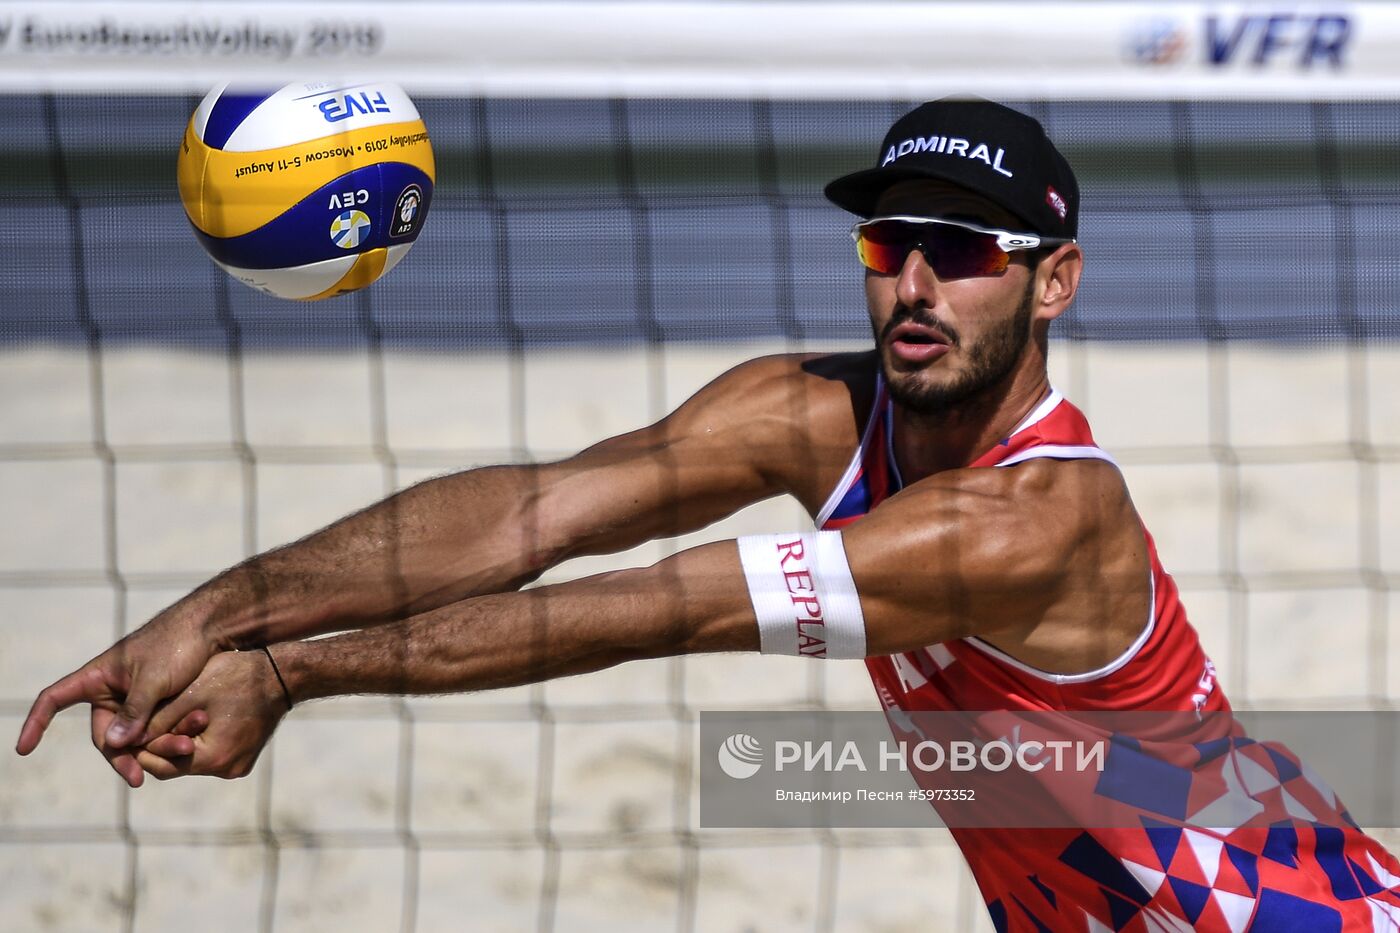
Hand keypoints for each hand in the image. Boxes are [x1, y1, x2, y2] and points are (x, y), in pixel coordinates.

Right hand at [15, 598, 225, 784]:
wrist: (212, 628)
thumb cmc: (178, 644)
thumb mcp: (155, 679)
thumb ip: (135, 711)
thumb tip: (113, 744)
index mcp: (98, 676)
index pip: (55, 699)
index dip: (36, 723)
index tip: (23, 749)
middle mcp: (111, 690)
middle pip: (103, 734)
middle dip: (121, 756)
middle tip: (138, 777)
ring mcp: (134, 699)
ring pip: (132, 737)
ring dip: (150, 749)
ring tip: (177, 755)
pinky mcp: (157, 705)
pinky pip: (154, 730)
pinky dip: (164, 740)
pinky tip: (183, 748)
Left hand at [134, 649, 288, 780]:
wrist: (284, 674)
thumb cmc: (237, 676)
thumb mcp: (190, 694)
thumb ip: (155, 721)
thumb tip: (122, 740)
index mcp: (212, 757)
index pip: (160, 764)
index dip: (140, 746)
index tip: (130, 727)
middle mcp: (227, 769)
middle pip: (175, 766)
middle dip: (159, 745)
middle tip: (145, 722)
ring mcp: (238, 765)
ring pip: (192, 761)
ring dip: (179, 742)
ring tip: (172, 715)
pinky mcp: (244, 757)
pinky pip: (210, 756)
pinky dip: (198, 741)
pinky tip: (196, 718)